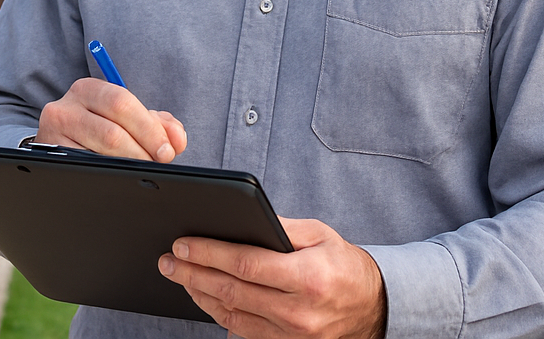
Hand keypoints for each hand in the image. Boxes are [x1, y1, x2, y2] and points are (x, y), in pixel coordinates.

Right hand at [36, 77, 187, 161]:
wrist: (59, 142)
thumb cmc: (99, 128)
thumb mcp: (126, 118)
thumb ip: (157, 124)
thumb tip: (176, 139)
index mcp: (88, 89)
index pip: (122, 103)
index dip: (149, 129)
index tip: (168, 150)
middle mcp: (66, 107)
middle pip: (112, 130)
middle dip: (143, 149)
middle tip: (159, 162)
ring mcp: (54, 133)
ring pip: (100, 152)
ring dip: (131, 164)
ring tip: (144, 169)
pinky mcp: (50, 156)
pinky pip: (86, 168)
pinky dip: (110, 173)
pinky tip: (121, 176)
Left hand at [158, 218, 385, 338]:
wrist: (375, 307)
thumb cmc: (345, 266)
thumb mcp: (318, 235)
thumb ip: (279, 227)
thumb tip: (238, 217)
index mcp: (307, 277)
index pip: (245, 265)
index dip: (209, 254)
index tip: (183, 244)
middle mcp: (299, 311)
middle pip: (232, 292)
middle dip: (193, 274)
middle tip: (168, 260)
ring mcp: (292, 335)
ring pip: (232, 315)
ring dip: (199, 295)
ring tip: (179, 275)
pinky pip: (243, 331)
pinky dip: (219, 313)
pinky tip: (204, 296)